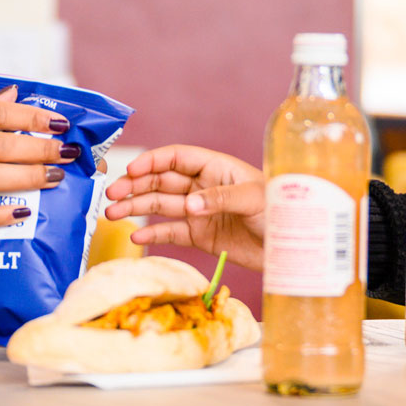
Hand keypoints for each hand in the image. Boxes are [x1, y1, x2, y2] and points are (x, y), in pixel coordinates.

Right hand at [103, 145, 267, 268]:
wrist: (293, 248)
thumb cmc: (282, 212)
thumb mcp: (255, 199)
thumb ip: (221, 199)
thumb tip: (191, 204)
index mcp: (217, 168)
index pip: (177, 157)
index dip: (153, 161)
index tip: (131, 170)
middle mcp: (204, 187)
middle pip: (162, 181)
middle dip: (135, 185)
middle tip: (111, 194)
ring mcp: (200, 211)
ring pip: (161, 206)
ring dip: (136, 208)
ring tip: (112, 214)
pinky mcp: (201, 236)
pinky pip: (172, 232)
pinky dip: (153, 234)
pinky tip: (136, 237)